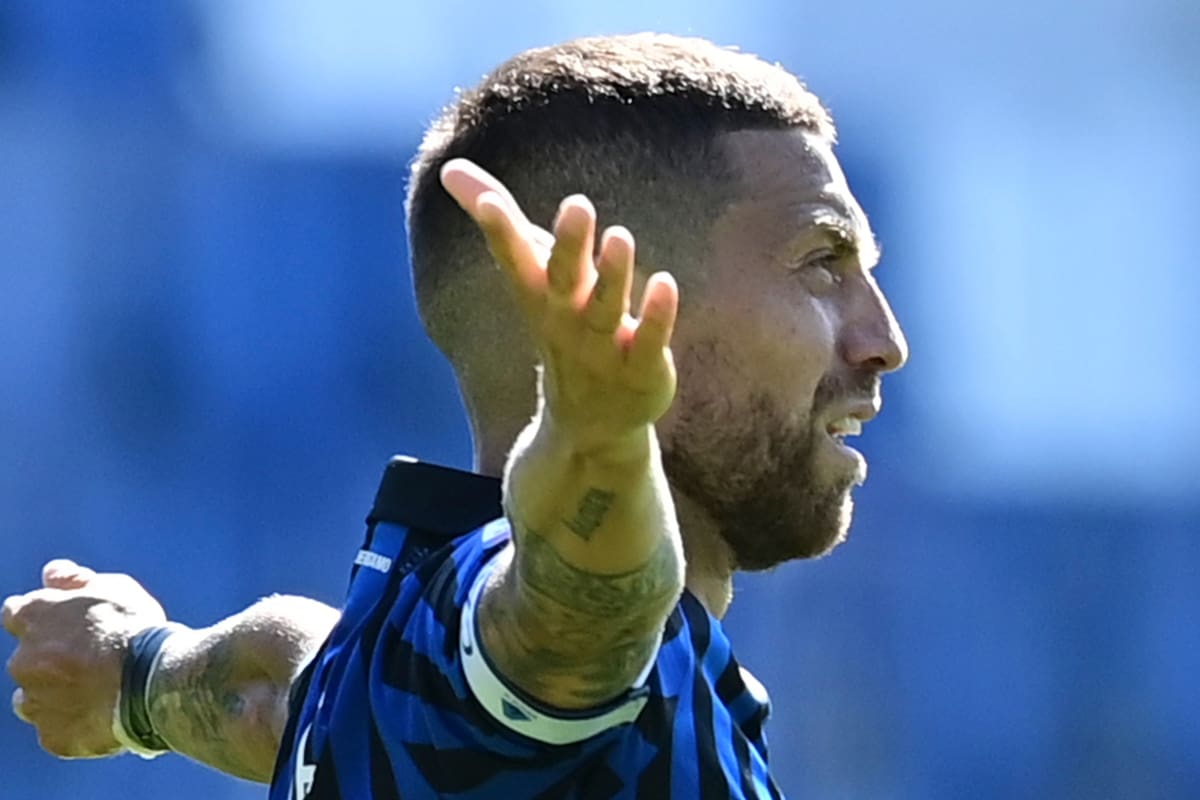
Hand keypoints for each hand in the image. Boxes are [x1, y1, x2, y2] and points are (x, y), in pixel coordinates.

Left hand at [3, 559, 166, 757]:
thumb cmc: (136, 629)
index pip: (17, 613)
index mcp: (33, 617)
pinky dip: (75, 723)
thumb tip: (52, 573)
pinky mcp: (52, 736)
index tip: (65, 623)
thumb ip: (76, 580)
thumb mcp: (115, 587)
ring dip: (55, 693)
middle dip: (51, 659)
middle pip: (28, 659)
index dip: (43, 618)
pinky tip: (103, 713)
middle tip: (93, 659)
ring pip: (34, 698)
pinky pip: (57, 730)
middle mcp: (22, 660)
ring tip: (97, 691)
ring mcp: (35, 701)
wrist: (154, 682)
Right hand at [440, 159, 678, 455]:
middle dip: (570, 244)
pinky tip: (665, 283)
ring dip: (613, 274)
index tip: (487, 202)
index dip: (500, 231)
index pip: (515, 259)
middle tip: (577, 204)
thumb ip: (499, 222)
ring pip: (607, 308)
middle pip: (565, 279)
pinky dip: (656, 315)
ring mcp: (604, 346)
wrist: (588, 423)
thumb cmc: (561, 327)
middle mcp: (568, 319)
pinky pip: (650, 341)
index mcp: (539, 294)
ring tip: (619, 236)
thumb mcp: (530, 276)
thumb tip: (449, 169)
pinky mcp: (642, 367)